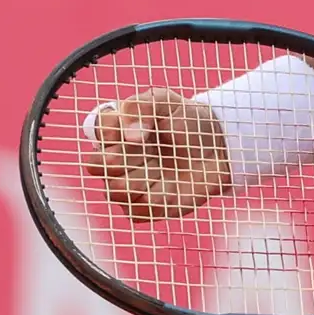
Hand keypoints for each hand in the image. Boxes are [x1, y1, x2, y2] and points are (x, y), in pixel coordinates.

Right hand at [87, 89, 231, 220]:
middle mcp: (117, 158)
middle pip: (95, 165)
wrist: (218, 145)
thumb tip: (130, 134)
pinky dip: (154, 201)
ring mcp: (130, 184)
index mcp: (117, 130)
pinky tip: (172, 188)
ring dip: (138, 180)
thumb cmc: (187, 119)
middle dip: (118, 159)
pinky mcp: (147, 207)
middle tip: (146, 150)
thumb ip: (143, 106)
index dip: (112, 130)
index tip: (142, 127)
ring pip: (114, 191)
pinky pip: (136, 213)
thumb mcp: (167, 101)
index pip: (97, 129)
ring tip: (161, 169)